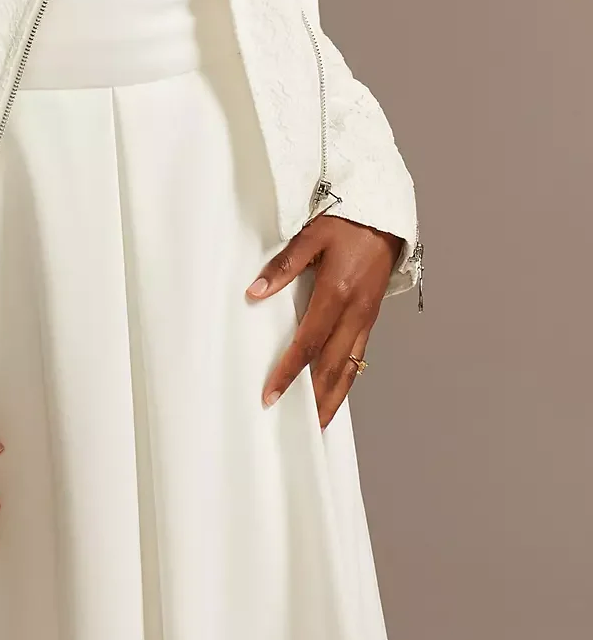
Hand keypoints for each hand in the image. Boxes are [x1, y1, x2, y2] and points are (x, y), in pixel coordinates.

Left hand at [244, 215, 401, 428]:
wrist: (384, 215)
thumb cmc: (346, 223)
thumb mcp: (312, 236)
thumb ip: (283, 266)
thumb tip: (256, 292)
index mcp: (337, 293)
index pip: (308, 343)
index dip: (289, 371)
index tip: (272, 394)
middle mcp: (355, 311)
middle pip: (333, 366)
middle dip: (315, 397)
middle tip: (298, 424)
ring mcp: (367, 316)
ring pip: (351, 366)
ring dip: (335, 396)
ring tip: (320, 421)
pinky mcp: (372, 315)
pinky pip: (360, 353)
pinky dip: (348, 377)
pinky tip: (337, 388)